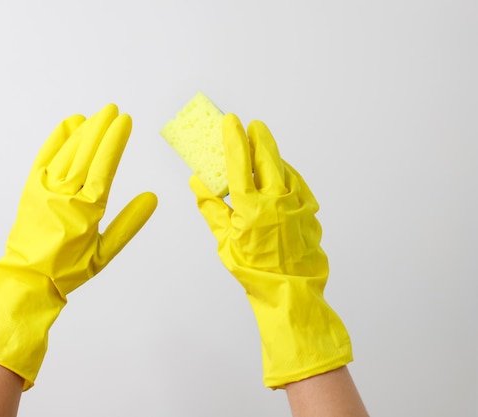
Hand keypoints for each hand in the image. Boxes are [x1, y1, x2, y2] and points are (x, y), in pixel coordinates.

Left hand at [4, 103, 156, 296]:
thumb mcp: (105, 252)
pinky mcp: (31, 188)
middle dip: (101, 128)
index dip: (115, 141)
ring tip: (97, 115)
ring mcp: (45, 189)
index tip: (125, 121)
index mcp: (87, 211)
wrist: (28, 276)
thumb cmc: (68, 268)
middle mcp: (65, 195)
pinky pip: (45, 156)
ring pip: (68, 152)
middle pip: (86, 153)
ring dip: (84, 130)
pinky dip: (57, 138)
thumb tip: (151, 197)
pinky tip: (70, 124)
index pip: (104, 167)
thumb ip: (129, 224)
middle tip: (113, 109)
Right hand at [190, 114, 351, 388]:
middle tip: (253, 125)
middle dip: (259, 137)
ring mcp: (297, 205)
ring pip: (286, 169)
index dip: (233, 139)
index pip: (238, 163)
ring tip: (265, 148)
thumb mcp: (224, 240)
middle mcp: (276, 201)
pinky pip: (299, 185)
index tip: (230, 121)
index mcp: (250, 207)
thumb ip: (211, 208)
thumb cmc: (252, 270)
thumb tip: (197, 182)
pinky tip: (283, 174)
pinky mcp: (310, 213)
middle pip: (267, 158)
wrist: (289, 292)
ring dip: (274, 156)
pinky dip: (289, 175)